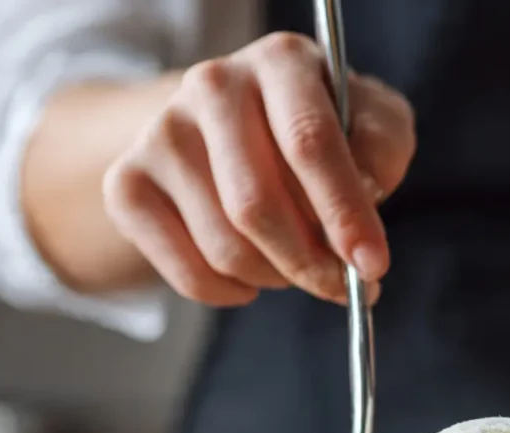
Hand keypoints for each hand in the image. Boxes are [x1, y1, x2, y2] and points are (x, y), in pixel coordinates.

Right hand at [103, 32, 414, 306]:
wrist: (245, 130)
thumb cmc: (322, 133)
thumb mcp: (371, 126)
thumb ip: (381, 148)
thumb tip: (365, 189)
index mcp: (280, 63)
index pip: (308, 143)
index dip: (344, 214)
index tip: (372, 266)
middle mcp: (212, 85)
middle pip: (256, 205)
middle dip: (310, 264)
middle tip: (343, 287)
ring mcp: (161, 132)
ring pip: (224, 246)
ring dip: (274, 277)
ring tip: (295, 265)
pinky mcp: (128, 183)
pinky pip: (186, 271)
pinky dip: (228, 292)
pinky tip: (250, 277)